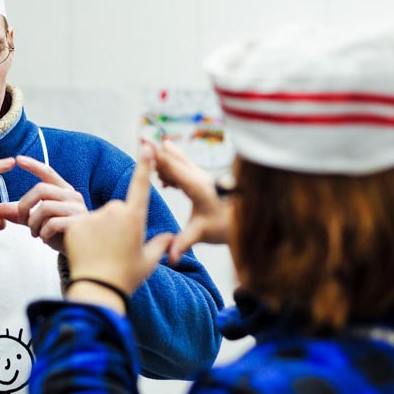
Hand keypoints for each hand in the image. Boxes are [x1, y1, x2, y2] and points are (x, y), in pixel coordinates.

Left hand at [0, 155, 87, 252]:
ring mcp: (77, 209)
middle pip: (41, 189)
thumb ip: (22, 214)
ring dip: (33, 223)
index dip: (33, 165)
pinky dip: (43, 232)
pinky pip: (52, 223)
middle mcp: (72, 196)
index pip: (48, 173)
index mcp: (65, 191)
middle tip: (23, 220)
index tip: (18, 159)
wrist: (82, 252)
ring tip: (35, 233)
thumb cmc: (61, 234)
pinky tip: (45, 238)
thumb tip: (0, 209)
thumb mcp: (39, 221)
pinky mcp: (77, 224)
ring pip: (45, 207)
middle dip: (25, 205)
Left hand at [64, 146, 172, 294]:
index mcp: (135, 216)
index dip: (144, 163)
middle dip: (115, 223)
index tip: (147, 144)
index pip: (141, 184)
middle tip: (115, 248)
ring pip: (96, 216)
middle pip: (116, 208)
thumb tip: (172, 238)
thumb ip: (161, 245)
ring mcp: (95, 216)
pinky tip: (83, 250)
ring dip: (97, 229)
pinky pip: (78, 222)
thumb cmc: (126, 277)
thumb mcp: (149, 261)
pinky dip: (79, 233)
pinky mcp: (76, 223)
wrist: (98, 289)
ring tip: (98, 252)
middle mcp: (115, 211)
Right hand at [148, 139, 232, 264]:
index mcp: (197, 186)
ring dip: (165, 159)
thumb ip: (184, 242)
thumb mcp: (202, 233)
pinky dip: (172, 168)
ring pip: (180, 162)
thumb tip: (171, 258)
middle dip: (158, 149)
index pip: (173, 167)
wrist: (250, 220)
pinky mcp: (204, 181)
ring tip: (150, 154)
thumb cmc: (226, 225)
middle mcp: (200, 177)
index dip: (157, 155)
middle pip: (175, 159)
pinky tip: (163, 179)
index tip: (146, 142)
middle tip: (143, 135)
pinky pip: (184, 170)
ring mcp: (202, 177)